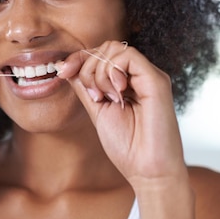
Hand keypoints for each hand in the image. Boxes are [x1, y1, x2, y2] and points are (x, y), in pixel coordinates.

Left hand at [57, 41, 187, 187]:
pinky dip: (113, 71)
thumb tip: (67, 67)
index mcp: (128, 82)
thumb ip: (86, 87)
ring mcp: (150, 76)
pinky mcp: (157, 80)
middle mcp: (141, 75)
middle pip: (107, 47)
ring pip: (115, 49)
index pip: (102, 54)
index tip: (62, 72)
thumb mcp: (98, 111)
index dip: (79, 58)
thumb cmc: (128, 147)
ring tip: (106, 98)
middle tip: (93, 96)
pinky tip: (116, 93)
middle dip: (88, 66)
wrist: (148, 171)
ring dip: (99, 72)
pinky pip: (128, 56)